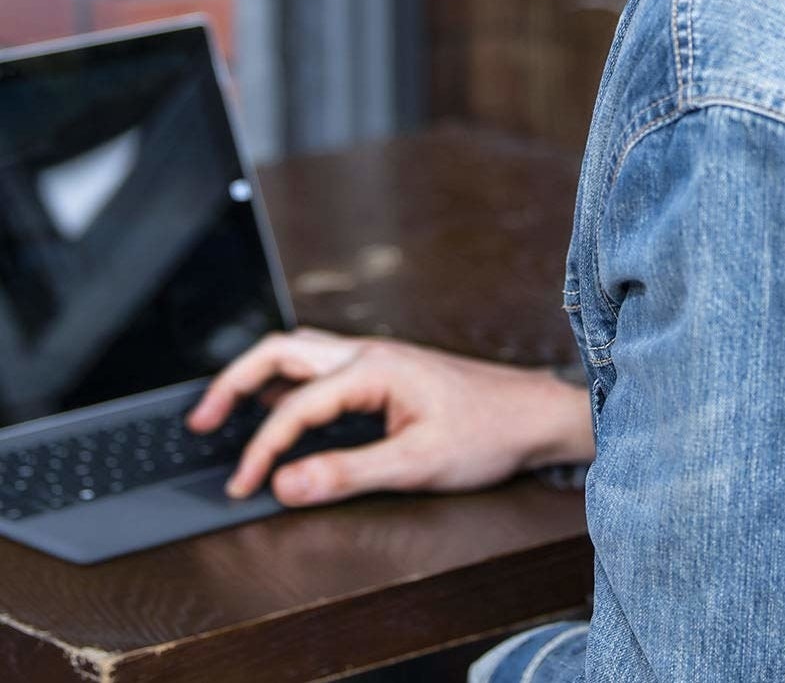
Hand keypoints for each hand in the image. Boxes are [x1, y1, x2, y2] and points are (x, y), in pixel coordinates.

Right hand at [186, 326, 594, 506]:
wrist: (532, 414)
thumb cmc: (486, 432)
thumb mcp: (416, 464)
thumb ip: (346, 473)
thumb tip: (286, 484)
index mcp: (373, 369)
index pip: (295, 408)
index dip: (261, 450)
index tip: (242, 485)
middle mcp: (368, 353)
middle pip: (281, 351)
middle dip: (234, 381)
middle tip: (201, 419)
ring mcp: (376, 358)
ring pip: (299, 352)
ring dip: (257, 376)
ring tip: (225, 411)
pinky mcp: (384, 371)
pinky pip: (320, 365)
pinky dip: (286, 381)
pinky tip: (280, 406)